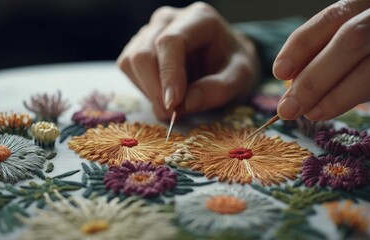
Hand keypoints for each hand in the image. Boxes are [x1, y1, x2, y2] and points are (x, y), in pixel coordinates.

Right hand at [117, 2, 259, 120]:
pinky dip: (142, 88)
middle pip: (143, 54)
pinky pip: (128, 68)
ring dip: (147, 90)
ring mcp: (150, 31)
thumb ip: (217, 90)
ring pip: (130, 62)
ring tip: (171, 104)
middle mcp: (168, 20)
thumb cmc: (232, 64)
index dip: (168, 75)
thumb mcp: (241, 77)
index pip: (170, 42)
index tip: (174, 104)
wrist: (224, 57)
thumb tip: (183, 104)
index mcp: (198, 19)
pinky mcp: (138, 45)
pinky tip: (162, 93)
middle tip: (173, 113)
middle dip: (154, 90)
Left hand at [274, 0, 369, 120]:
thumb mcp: (340, 39)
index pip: (334, 17)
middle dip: (314, 78)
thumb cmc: (363, 47)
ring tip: (306, 113)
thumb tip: (289, 79)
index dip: (303, 44)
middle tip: (287, 108)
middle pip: (353, 40)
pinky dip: (349, 101)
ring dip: (333, 97)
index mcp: (365, 1)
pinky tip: (325, 110)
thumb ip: (321, 51)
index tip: (279, 71)